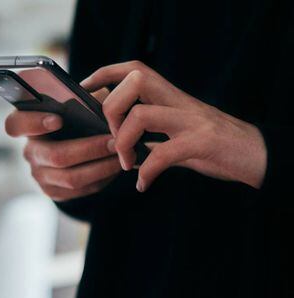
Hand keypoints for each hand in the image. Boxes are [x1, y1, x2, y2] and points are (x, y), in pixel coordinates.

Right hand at [5, 88, 120, 200]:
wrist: (76, 149)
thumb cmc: (77, 119)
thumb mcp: (78, 104)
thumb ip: (83, 100)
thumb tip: (101, 103)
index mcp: (28, 125)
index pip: (16, 124)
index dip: (34, 123)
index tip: (58, 119)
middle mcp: (30, 151)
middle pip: (56, 156)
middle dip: (90, 149)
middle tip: (114, 141)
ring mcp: (40, 174)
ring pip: (71, 177)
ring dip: (101, 166)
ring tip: (121, 155)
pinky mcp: (53, 191)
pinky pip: (80, 190)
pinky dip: (101, 178)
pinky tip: (115, 167)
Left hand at [81, 61, 266, 191]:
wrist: (255, 154)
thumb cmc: (213, 145)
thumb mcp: (178, 135)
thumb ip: (151, 137)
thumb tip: (119, 144)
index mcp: (171, 97)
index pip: (134, 69)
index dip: (105, 73)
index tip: (85, 89)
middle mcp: (179, 102)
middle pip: (135, 81)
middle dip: (112, 109)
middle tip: (113, 139)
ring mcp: (191, 120)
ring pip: (142, 115)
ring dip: (125, 142)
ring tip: (127, 164)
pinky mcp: (202, 142)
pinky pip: (164, 153)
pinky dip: (148, 172)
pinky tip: (144, 184)